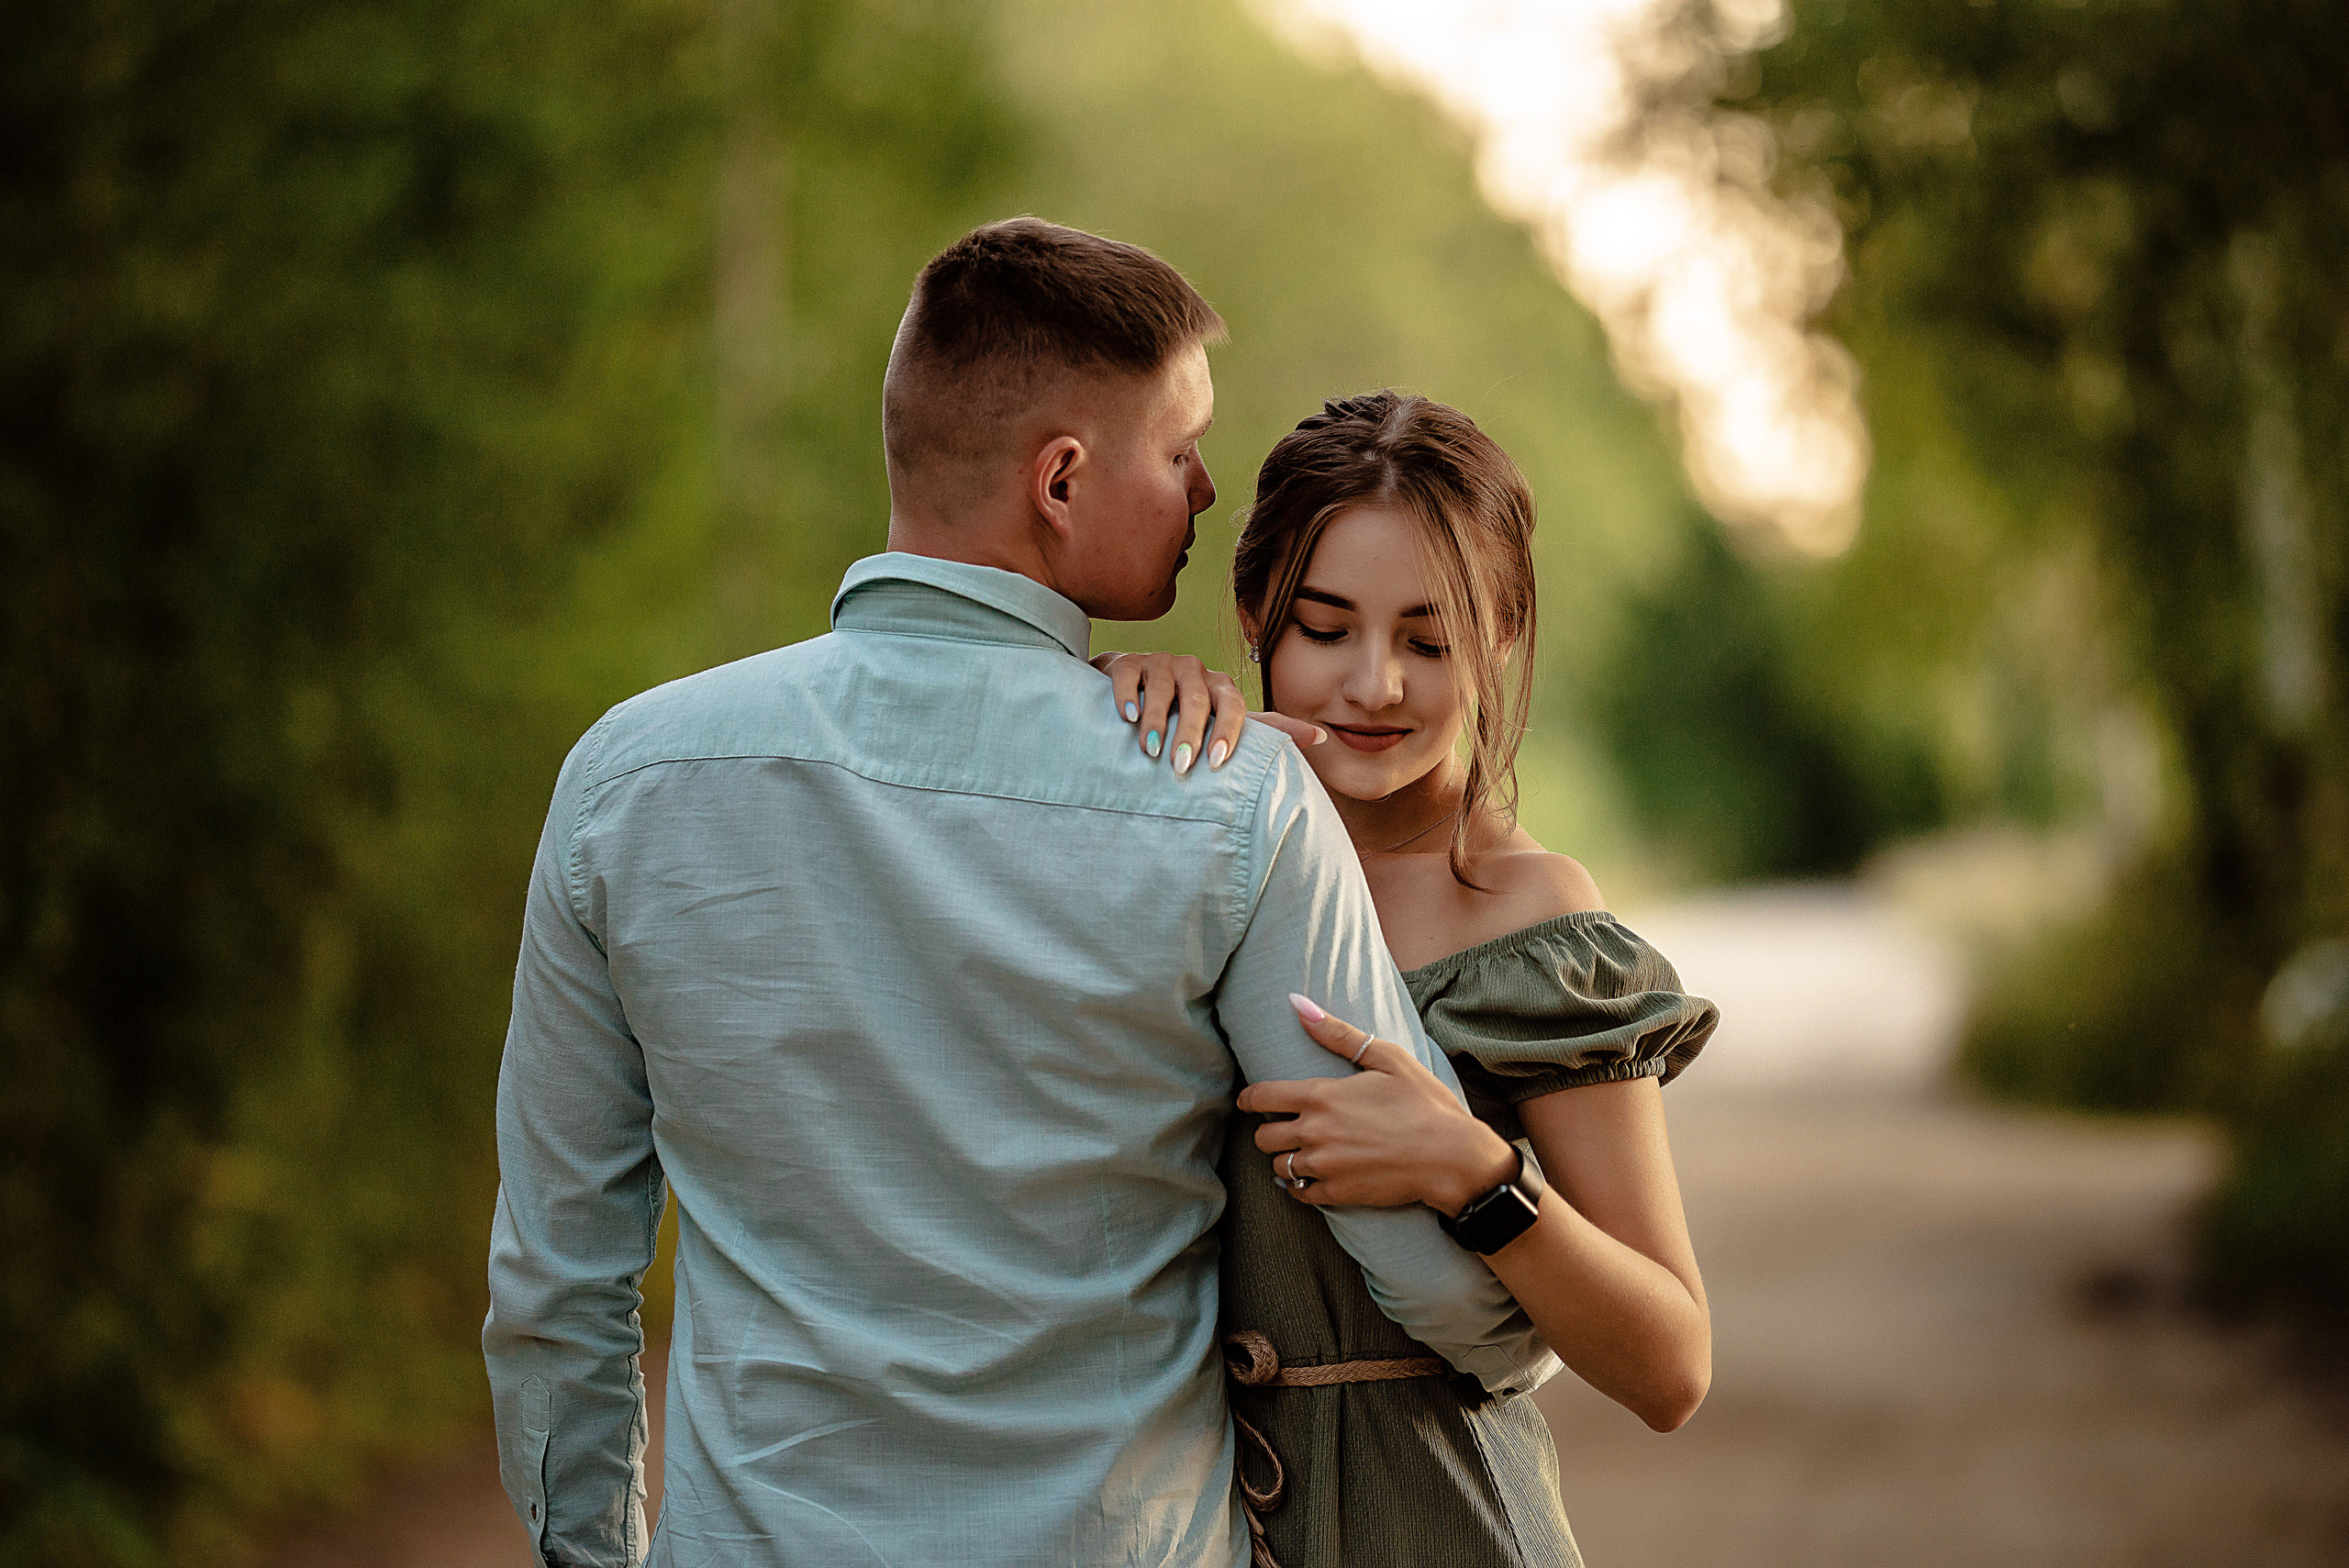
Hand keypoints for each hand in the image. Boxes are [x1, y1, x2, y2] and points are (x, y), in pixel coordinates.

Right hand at [1092, 651, 1325, 773]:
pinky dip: (1127, 695)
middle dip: (1190, 732)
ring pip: (1163, 687)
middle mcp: (1193, 670)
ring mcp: (1160, 663)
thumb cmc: (1184, 713)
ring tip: (1151, 749)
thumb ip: (1265, 730)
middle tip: (1181, 765)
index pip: (1232, 705)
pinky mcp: (1127, 662)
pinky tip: (1126, 717)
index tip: (1217, 762)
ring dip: (1157, 719)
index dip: (1227, 731)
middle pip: (1197, 698)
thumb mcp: (1222, 722)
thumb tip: (1321, 737)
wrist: (1133, 688)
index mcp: (1220, 686)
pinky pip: (1129, 675)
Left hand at [1239, 994, 1516, 1213]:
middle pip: (1262, 1137)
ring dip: (1285, 1159)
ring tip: (1302, 1152)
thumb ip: (1338, 1034)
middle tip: (1284, 1127)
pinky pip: (1300, 1195)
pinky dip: (1301, 1187)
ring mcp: (1324, 1167)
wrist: (1450, 1156)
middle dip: (1268, 1130)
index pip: (1259, 1097)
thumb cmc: (1423, 1102)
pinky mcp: (1338, 1194)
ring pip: (1279, 1167)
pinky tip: (1315, 1178)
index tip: (1248, 1101)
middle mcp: (1314, 1133)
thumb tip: (1298, 1004)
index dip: (1247, 1099)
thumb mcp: (1386, 1058)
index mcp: (1321, 1096)